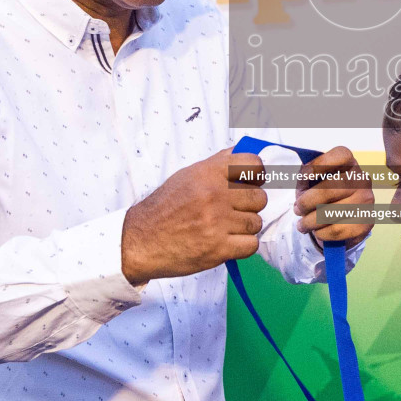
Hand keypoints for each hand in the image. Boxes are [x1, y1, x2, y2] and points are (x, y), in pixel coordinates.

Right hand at [121, 148, 267, 284]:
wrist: (141, 241)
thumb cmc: (164, 208)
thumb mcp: (187, 176)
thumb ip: (217, 163)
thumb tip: (243, 150)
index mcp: (207, 174)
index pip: (253, 164)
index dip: (258, 174)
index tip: (253, 181)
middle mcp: (214, 195)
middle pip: (259, 198)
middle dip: (250, 206)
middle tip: (234, 210)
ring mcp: (217, 223)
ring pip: (256, 222)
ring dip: (245, 227)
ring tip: (226, 227)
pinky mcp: (218, 249)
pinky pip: (252, 245)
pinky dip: (243, 246)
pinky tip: (228, 242)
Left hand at [294, 146, 374, 248]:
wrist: (341, 219)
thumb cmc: (323, 194)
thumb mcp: (312, 181)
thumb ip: (306, 177)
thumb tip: (304, 180)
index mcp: (350, 163)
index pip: (340, 155)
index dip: (319, 165)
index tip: (304, 177)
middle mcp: (362, 179)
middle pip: (329, 190)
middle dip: (306, 203)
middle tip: (297, 210)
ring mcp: (367, 201)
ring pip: (330, 214)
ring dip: (309, 222)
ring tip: (303, 224)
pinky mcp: (367, 222)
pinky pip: (337, 231)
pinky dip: (322, 234)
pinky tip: (318, 232)